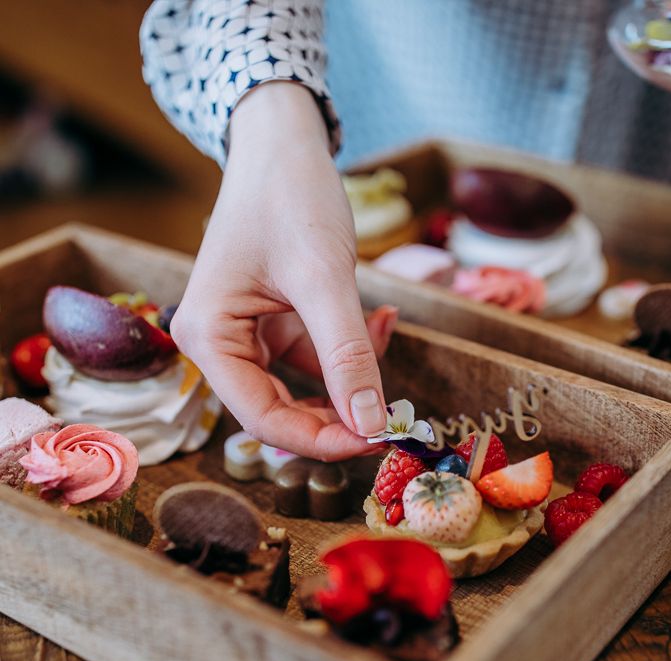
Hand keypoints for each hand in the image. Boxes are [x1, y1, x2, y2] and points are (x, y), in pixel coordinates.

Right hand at [171, 83, 391, 459]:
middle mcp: (219, 341)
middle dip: (339, 413)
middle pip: (280, 407)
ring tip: (384, 331)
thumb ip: (347, 354)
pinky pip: (314, 353)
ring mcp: (245, 331)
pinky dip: (349, 346)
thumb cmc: (290, 196)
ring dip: (351, 374)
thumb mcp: (323, 278)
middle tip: (392, 414)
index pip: (262, 417)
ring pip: (302, 383)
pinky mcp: (272, 319)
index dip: (320, 440)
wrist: (284, 142)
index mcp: (208, 336)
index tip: (377, 440)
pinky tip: (380, 317)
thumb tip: (372, 425)